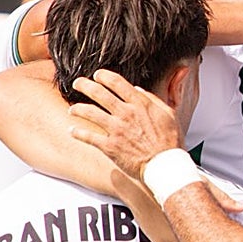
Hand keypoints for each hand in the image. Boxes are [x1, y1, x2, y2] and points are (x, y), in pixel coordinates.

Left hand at [68, 70, 183, 180]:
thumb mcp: (168, 115)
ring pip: (89, 112)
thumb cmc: (169, 142)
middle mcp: (125, 114)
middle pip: (98, 93)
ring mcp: (116, 130)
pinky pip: (88, 136)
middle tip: (77, 83)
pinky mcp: (110, 146)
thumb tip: (138, 90)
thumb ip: (153, 100)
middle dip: (84, 85)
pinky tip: (72, 131)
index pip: (116, 82)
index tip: (98, 75)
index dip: (103, 76)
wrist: (165, 166)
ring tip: (73, 109)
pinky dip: (77, 133)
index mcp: (139, 104)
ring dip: (77, 108)